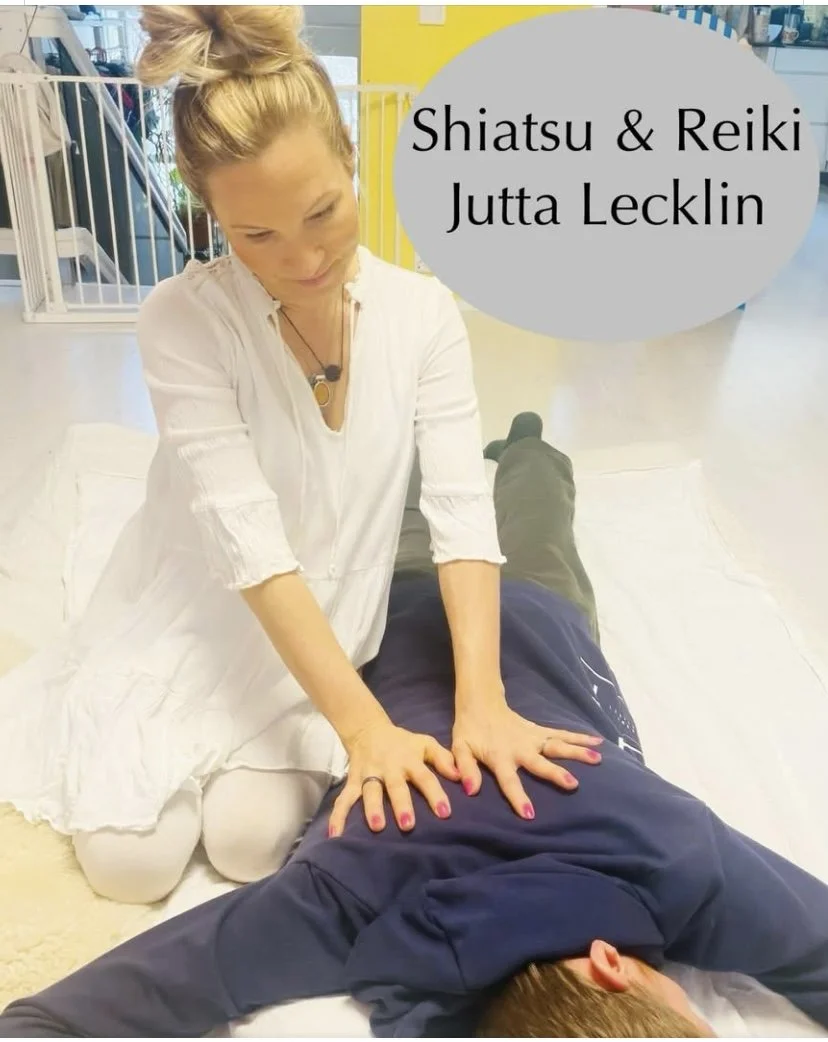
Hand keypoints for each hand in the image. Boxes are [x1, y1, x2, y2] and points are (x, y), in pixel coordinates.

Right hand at [328, 719, 459, 836]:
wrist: (367, 728)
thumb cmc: (403, 742)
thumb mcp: (425, 743)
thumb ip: (444, 759)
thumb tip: (462, 777)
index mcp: (409, 760)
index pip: (425, 777)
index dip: (435, 794)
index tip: (445, 813)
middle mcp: (389, 768)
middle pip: (396, 787)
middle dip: (401, 805)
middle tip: (408, 825)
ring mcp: (369, 775)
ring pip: (370, 792)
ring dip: (372, 809)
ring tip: (377, 827)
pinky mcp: (353, 781)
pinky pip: (344, 799)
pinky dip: (338, 816)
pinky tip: (335, 834)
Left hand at [452, 703, 603, 818]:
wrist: (480, 703)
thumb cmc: (470, 731)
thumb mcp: (460, 748)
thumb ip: (464, 768)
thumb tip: (469, 789)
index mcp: (500, 756)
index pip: (508, 780)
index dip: (517, 797)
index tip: (529, 813)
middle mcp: (520, 748)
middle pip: (540, 762)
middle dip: (555, 773)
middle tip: (573, 784)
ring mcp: (533, 738)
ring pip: (557, 745)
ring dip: (577, 752)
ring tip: (597, 759)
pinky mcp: (540, 731)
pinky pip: (562, 734)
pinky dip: (580, 737)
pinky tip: (598, 741)